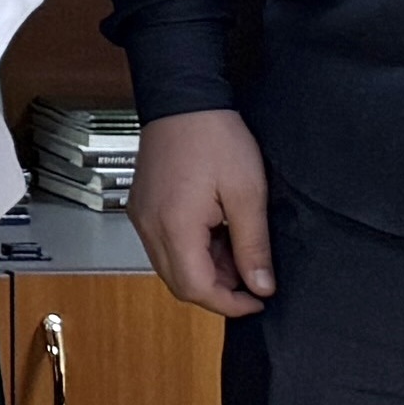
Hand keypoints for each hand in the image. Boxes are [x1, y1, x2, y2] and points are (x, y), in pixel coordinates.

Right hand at [134, 106, 278, 317]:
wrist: (183, 101)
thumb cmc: (215, 137)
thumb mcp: (247, 193)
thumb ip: (253, 245)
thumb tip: (261, 286)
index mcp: (175, 226)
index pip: (196, 288)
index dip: (230, 303)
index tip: (259, 300)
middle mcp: (150, 227)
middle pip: (179, 284)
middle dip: (218, 290)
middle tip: (252, 277)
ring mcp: (142, 218)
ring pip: (171, 267)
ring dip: (206, 271)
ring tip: (236, 248)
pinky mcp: (143, 208)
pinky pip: (164, 246)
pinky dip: (192, 252)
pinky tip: (215, 234)